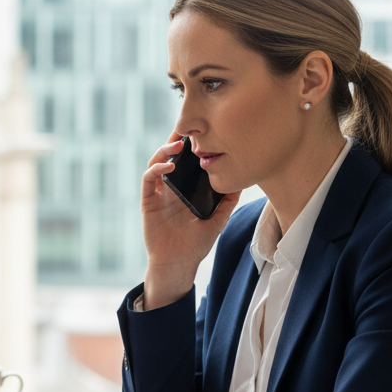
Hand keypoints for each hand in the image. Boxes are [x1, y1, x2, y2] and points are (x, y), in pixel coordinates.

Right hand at [141, 137, 240, 308]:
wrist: (178, 264)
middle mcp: (170, 188)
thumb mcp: (218, 220)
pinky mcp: (148, 201)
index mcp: (184, 189)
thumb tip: (243, 181)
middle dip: (176, 139)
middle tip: (188, 127)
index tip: (202, 131)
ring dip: (165, 149)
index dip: (190, 145)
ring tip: (179, 143)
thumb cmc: (196, 244)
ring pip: (156, 162)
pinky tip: (170, 165)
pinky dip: (157, 168)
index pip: (186, 161)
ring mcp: (157, 193)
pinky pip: (148, 179)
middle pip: (169, 156)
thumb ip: (228, 201)